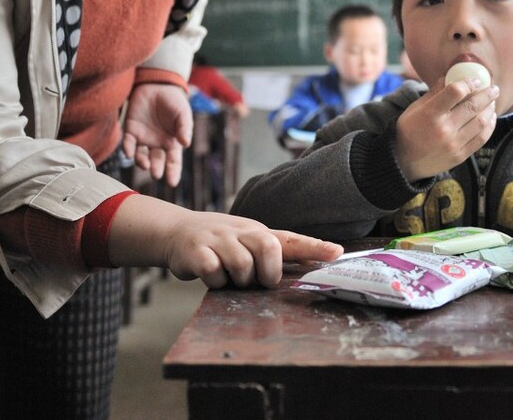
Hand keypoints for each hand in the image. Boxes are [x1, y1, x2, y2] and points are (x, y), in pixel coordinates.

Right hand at [108, 195, 342, 287]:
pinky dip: (215, 282)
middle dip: (269, 271)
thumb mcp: (246, 242)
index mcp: (257, 231)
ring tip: (228, 277)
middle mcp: (240, 231)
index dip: (314, 247)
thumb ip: (273, 253)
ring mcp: (218, 238)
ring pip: (241, 264)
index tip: (337, 253)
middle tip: (258, 280)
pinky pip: (214, 272)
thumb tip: (309, 267)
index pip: (290, 238)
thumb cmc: (219, 244)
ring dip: (238, 280)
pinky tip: (210, 277)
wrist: (175, 232)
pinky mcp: (196, 251)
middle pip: (269, 247)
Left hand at [123, 83, 191, 186]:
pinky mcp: (131, 130)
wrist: (157, 85)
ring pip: (141, 155)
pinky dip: (128, 149)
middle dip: (156, 168)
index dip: (173, 172)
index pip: (173, 161)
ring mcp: (143, 138)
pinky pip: (128, 143)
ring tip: (144, 165)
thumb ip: (184, 128)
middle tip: (156, 173)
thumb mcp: (182, 114)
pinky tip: (129, 153)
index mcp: (171, 143)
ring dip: (141, 161)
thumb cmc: (173, 101)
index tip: (172, 182)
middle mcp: (157, 144)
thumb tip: (186, 144)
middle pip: (156, 161)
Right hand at [394, 76, 497, 181]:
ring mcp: (453, 144)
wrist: (404, 163)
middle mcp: (443, 129)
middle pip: (473, 106)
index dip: (469, 83)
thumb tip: (451, 76)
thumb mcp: (415, 108)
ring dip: (490, 109)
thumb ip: (435, 92)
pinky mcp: (460, 156)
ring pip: (481, 122)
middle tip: (494, 88)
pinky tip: (490, 119)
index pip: (455, 92)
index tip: (476, 80)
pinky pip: (481, 139)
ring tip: (492, 102)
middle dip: (487, 94)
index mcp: (430, 114)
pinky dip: (489, 126)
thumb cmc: (409, 131)